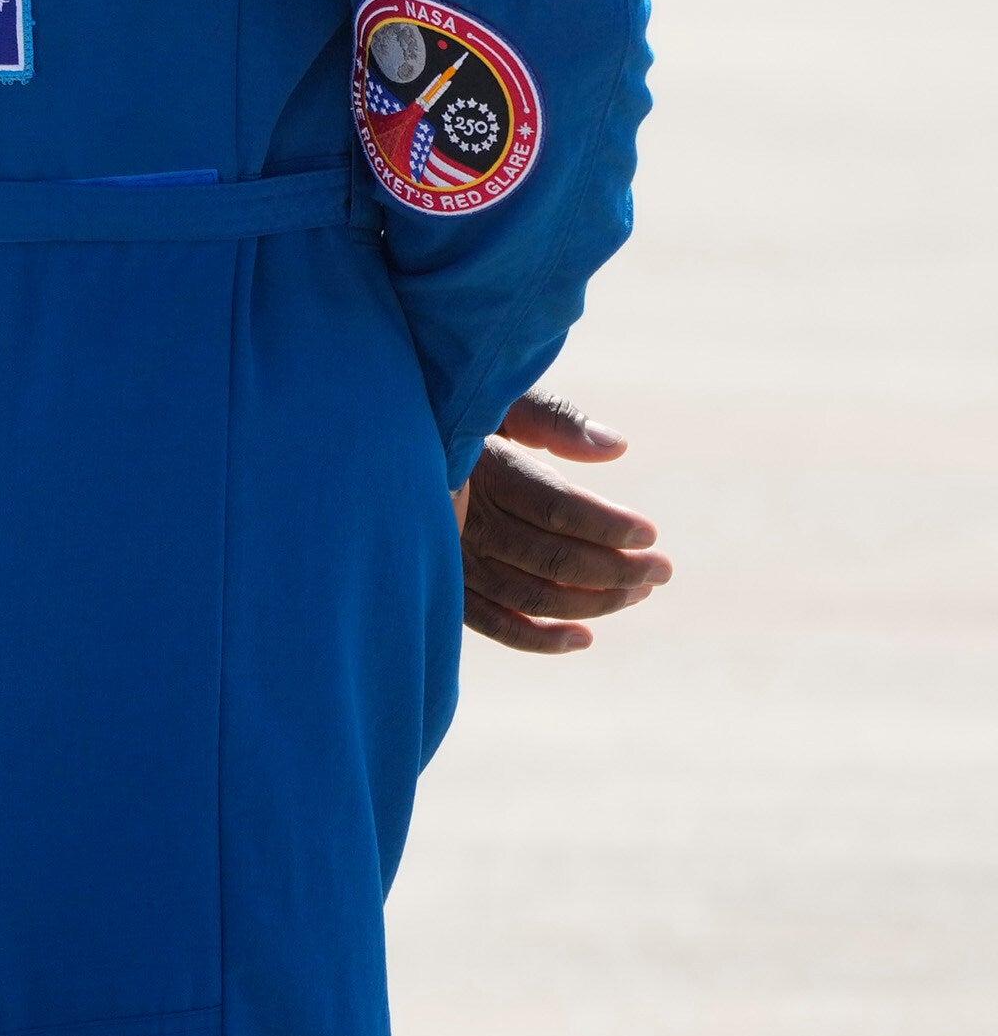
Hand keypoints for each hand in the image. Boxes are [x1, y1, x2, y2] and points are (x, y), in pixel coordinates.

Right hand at [458, 390, 673, 654]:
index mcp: (480, 466)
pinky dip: (536, 637)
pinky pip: (490, 622)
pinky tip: (582, 638)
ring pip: (527, 594)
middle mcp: (461, 518)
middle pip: (550, 558)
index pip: (556, 508)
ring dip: (590, 602)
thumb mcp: (494, 397)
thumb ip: (552, 417)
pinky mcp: (439, 581)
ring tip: (637, 594)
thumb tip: (617, 447)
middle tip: (663, 570)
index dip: (608, 525)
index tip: (651, 533)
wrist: (371, 431)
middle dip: (616, 569)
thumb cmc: (446, 406)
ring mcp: (446, 556)